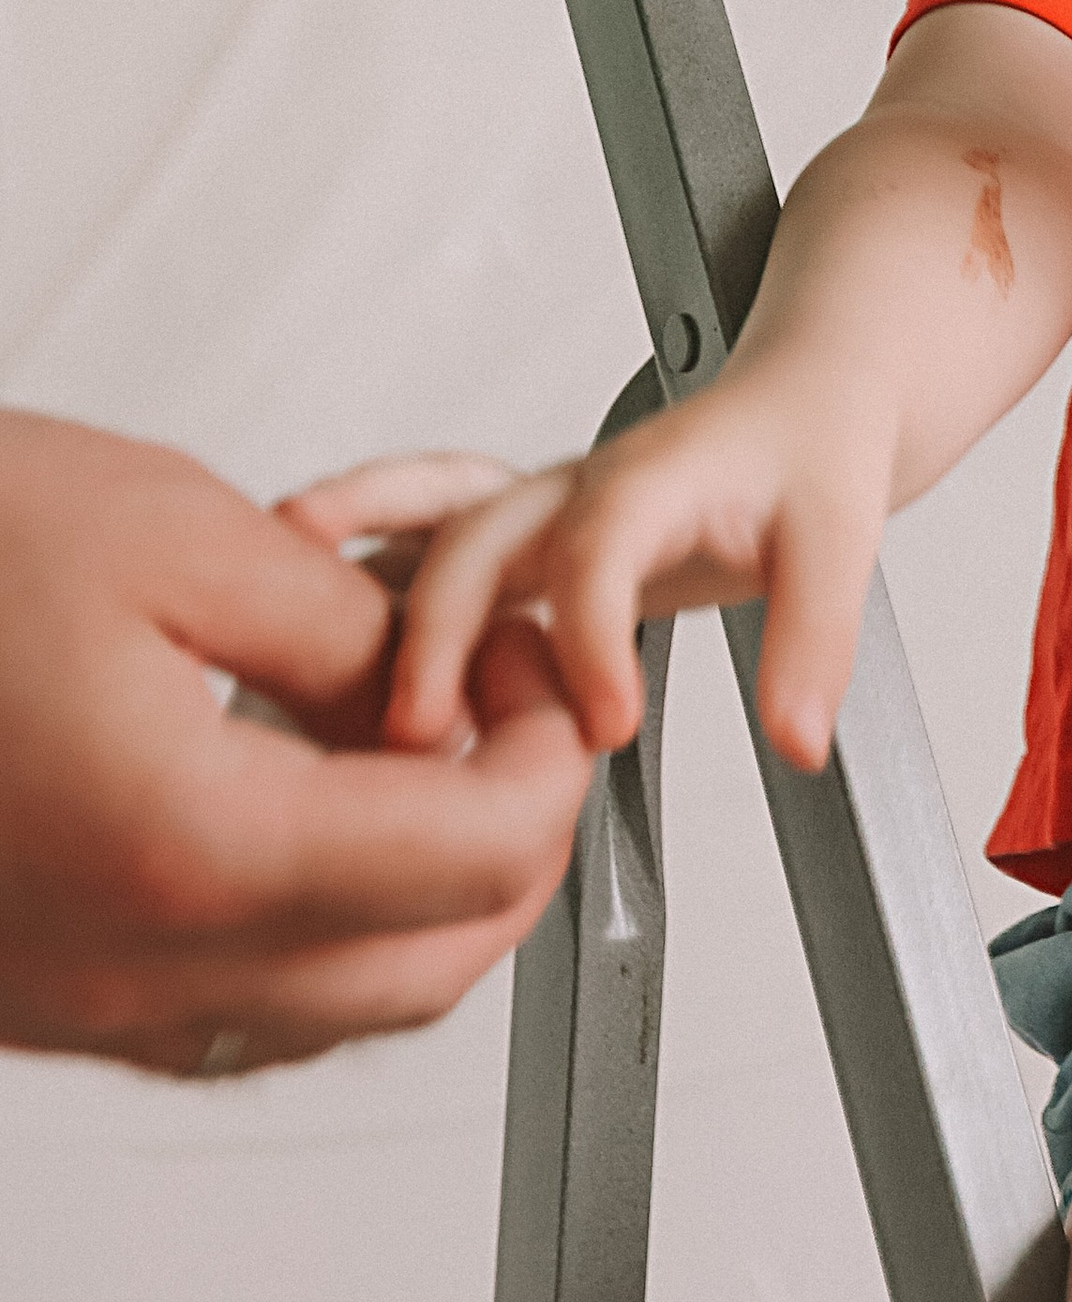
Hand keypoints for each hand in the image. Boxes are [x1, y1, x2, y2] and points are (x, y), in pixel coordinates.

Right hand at [0, 411, 588, 1074]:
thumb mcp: (180, 537)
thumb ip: (345, 634)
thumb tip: (446, 685)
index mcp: (191, 851)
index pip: (471, 859)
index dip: (548, 750)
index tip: (548, 665)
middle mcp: (137, 967)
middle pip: (429, 965)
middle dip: (514, 836)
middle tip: (519, 704)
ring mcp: (84, 1004)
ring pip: (337, 1005)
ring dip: (424, 888)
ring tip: (426, 734)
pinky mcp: (45, 995)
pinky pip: (234, 1006)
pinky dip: (319, 919)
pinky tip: (314, 792)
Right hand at [294, 366, 894, 778]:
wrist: (801, 396)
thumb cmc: (809, 454)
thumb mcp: (842, 540)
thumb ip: (815, 642)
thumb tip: (799, 739)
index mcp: (651, 480)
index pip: (601, 546)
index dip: (592, 636)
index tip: (604, 727)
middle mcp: (575, 489)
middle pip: (481, 537)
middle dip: (437, 630)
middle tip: (414, 734)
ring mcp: (535, 510)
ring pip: (428, 526)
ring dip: (356, 572)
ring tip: (277, 631)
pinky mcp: (517, 538)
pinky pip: (420, 542)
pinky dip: (355, 564)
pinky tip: (291, 599)